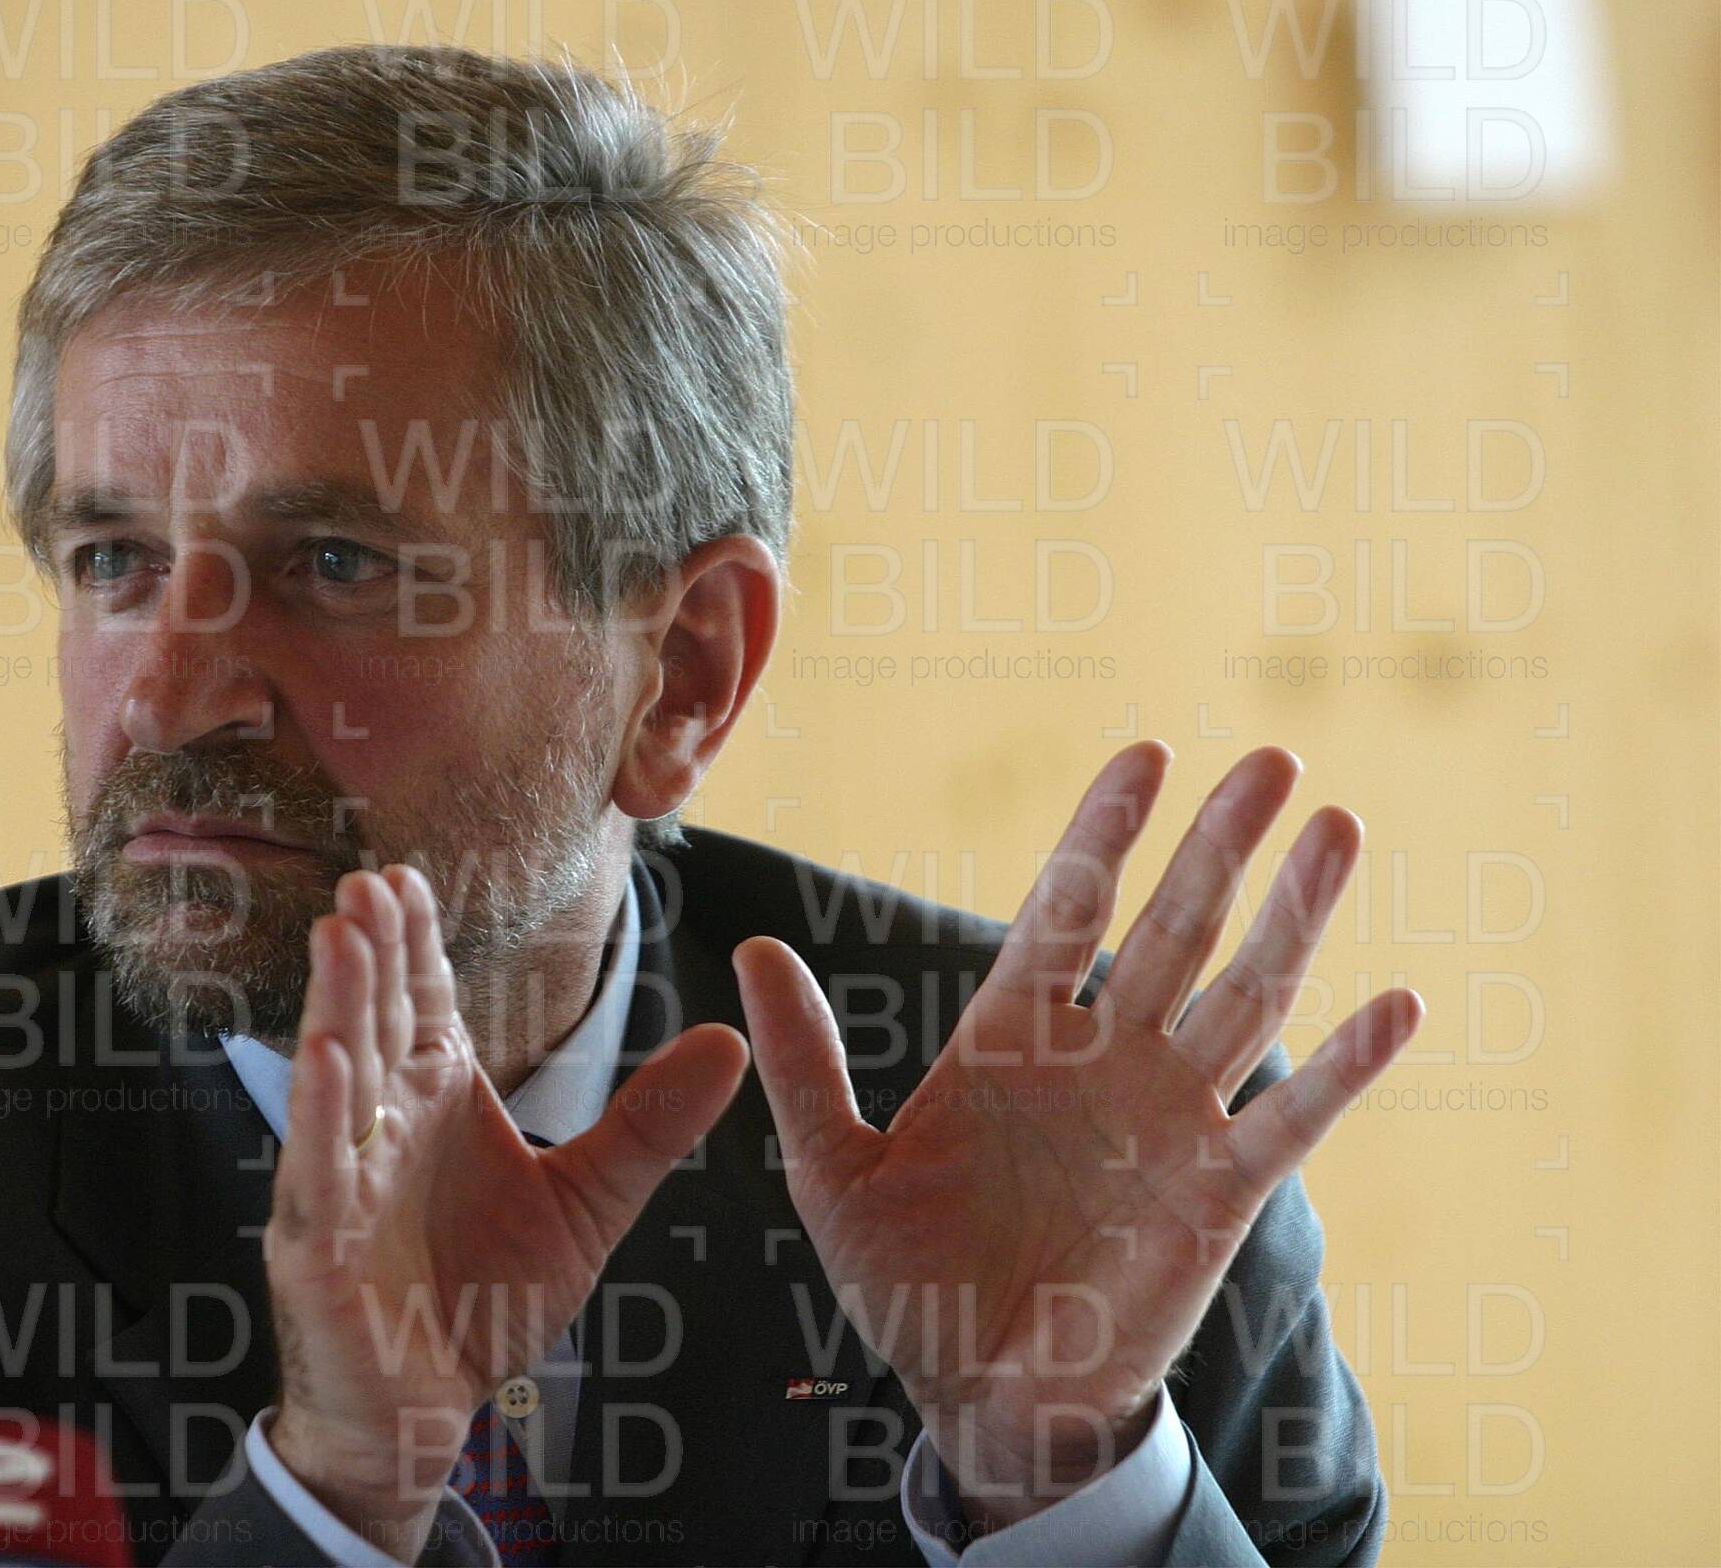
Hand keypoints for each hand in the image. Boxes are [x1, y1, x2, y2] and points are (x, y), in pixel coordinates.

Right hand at [263, 864, 746, 1559]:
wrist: (430, 1410)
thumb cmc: (485, 1303)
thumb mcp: (588, 1202)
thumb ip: (650, 1123)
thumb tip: (730, 1040)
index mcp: (434, 1103)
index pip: (422, 1007)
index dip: (414, 945)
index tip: (410, 878)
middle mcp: (381, 1127)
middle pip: (378, 1023)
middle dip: (371, 953)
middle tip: (370, 881)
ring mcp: (343, 1182)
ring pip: (338, 1079)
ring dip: (337, 1005)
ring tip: (339, 934)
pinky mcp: (318, 1244)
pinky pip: (319, 1171)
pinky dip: (320, 1112)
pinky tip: (323, 1055)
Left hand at [735, 743, 1422, 1530]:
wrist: (975, 1394)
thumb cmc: (905, 1281)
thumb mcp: (833, 1169)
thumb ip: (808, 1060)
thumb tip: (750, 949)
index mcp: (1013, 1037)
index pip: (1067, 908)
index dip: (1105, 833)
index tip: (1145, 752)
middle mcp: (1104, 1058)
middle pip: (1171, 927)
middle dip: (1218, 844)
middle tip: (1269, 759)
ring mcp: (1169, 1116)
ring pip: (1244, 994)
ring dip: (1293, 915)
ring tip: (1336, 827)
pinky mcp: (1219, 1191)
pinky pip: (1292, 1119)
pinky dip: (1346, 1066)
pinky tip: (1397, 1004)